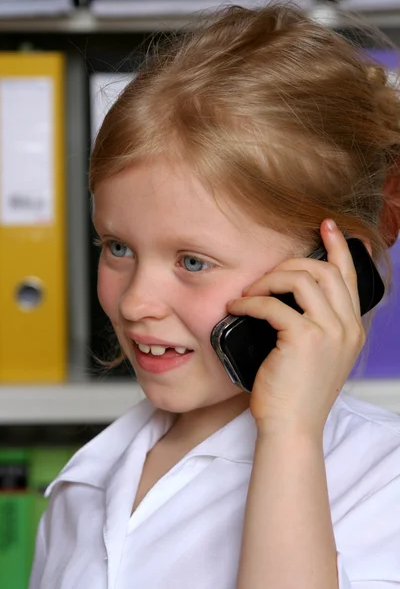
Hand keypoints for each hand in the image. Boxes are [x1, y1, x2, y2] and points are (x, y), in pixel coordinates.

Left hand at [227, 219, 365, 438]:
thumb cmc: (295, 393)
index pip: (350, 277)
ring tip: (249, 292)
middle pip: (324, 270)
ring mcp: (329, 332)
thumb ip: (316, 324)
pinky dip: (251, 301)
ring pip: (302, 279)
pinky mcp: (303, 339)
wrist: (291, 428)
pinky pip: (273, 304)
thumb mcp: (317, 355)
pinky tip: (237, 307)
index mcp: (351, 329)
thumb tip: (289, 294)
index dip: (338, 247)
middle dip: (290, 264)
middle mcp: (347, 328)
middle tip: (265, 275)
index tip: (326, 225)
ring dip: (268, 279)